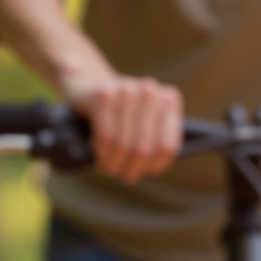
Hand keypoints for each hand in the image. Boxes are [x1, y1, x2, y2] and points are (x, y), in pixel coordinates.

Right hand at [65, 71, 183, 184]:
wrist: (91, 83)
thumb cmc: (126, 110)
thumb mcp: (147, 119)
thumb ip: (157, 139)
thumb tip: (154, 168)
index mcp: (169, 98)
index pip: (168, 143)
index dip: (159, 163)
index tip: (149, 171)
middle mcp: (150, 91)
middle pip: (144, 146)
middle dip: (135, 167)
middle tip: (128, 176)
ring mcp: (126, 90)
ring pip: (124, 143)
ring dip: (116, 163)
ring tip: (113, 170)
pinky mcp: (103, 95)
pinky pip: (105, 136)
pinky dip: (103, 153)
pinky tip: (103, 159)